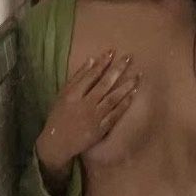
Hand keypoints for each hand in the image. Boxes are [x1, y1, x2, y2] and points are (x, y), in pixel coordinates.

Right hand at [36, 50, 139, 172]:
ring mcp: (94, 117)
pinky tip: (133, 95)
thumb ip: (77, 77)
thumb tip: (92, 60)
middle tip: (129, 57)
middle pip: (104, 84)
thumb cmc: (58, 116)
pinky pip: (115, 115)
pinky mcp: (101, 129)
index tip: (112, 52)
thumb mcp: (62, 94)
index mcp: (73, 95)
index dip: (102, 63)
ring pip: (113, 99)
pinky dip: (124, 104)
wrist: (57, 143)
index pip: (90, 75)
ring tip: (137, 75)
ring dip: (126, 86)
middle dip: (117, 70)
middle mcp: (85, 104)